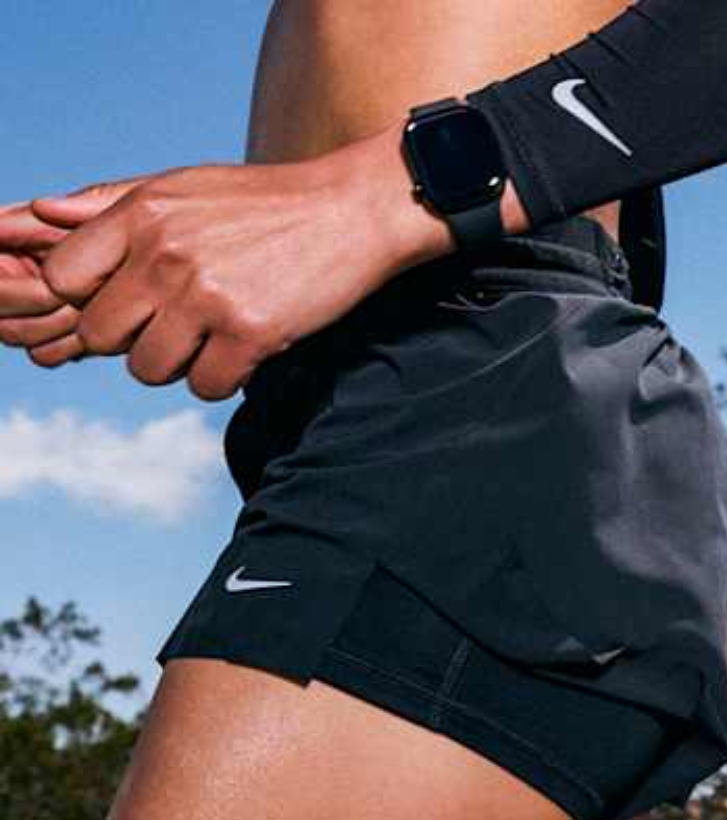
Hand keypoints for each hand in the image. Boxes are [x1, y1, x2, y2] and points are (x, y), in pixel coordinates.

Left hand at [6, 128, 452, 397]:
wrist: (348, 213)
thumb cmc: (262, 203)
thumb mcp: (181, 187)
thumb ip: (111, 206)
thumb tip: (39, 213)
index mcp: (140, 215)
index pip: (63, 278)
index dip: (84, 301)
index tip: (121, 304)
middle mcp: (164, 254)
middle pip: (100, 334)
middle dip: (129, 342)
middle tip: (169, 330)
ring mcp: (206, 297)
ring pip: (149, 368)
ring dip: (175, 366)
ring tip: (207, 341)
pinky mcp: (250, 333)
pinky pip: (205, 386)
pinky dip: (220, 380)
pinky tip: (241, 353)